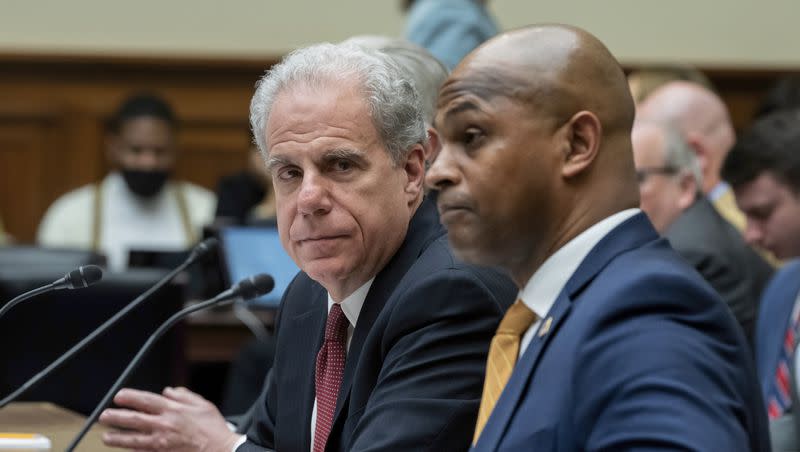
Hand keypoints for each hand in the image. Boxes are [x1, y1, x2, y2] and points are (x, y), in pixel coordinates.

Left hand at [99, 386, 241, 450]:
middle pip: (134, 420)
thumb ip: (184, 395)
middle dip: (116, 417)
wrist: (220, 451)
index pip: (146, 400)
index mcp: (174, 410)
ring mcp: (162, 443)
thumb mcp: (203, 404)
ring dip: (118, 438)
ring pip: (133, 440)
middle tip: (105, 416)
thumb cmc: (213, 429)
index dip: (130, 397)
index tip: (119, 396)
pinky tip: (127, 450)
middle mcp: (164, 425)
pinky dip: (134, 451)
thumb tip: (168, 391)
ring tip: (107, 437)